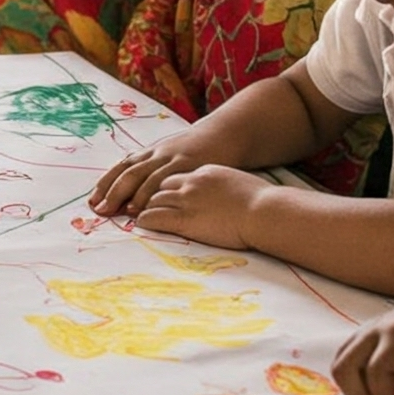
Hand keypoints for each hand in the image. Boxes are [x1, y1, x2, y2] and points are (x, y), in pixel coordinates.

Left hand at [89, 135, 209, 215]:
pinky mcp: (188, 165)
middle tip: (99, 210)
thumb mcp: (170, 156)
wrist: (224, 134)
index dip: (105, 184)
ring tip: (119, 212)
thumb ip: (153, 171)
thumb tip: (133, 194)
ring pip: (144, 176)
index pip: (122, 167)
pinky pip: (167, 179)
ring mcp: (172, 158)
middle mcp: (157, 154)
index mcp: (150, 152)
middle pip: (128, 172)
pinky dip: (154, 194)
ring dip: (130, 195)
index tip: (92, 201)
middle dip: (111, 192)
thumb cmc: (195, 150)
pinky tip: (149, 207)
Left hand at [134, 163, 267, 248]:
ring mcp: (186, 198)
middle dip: (145, 194)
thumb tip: (224, 197)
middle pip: (158, 184)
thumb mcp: (236, 185)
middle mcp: (191, 181)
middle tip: (132, 201)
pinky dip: (145, 219)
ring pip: (152, 199)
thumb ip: (222, 188)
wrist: (263, 210)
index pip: (174, 176)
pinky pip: (155, 216)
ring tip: (130, 213)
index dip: (162, 185)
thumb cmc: (260, 201)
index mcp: (204, 171)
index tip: (155, 192)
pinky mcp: (185, 218)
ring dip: (141, 206)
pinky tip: (139, 223)